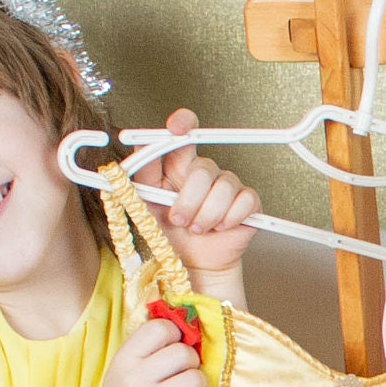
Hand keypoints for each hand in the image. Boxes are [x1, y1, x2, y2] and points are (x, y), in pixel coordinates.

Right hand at [84, 312, 209, 386]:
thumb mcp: (122, 370)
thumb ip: (147, 350)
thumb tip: (184, 324)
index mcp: (124, 359)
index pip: (160, 328)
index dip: (176, 336)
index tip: (175, 349)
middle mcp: (134, 378)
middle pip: (184, 352)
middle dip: (191, 362)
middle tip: (183, 375)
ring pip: (196, 378)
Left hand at [153, 108, 261, 280]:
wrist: (192, 263)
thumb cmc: (170, 232)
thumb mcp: (147, 202)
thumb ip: (142, 172)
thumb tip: (137, 146)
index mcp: (180, 166)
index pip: (185, 133)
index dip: (184, 123)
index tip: (176, 128)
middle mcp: (205, 172)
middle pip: (202, 169)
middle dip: (188, 200)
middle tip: (179, 220)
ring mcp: (228, 185)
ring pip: (223, 188)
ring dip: (206, 215)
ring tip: (197, 229)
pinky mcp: (248, 202)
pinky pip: (244, 201)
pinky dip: (229, 218)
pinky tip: (220, 228)